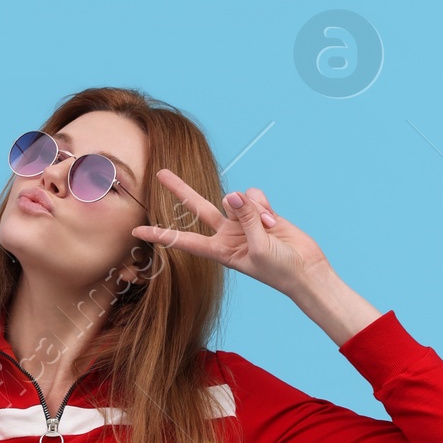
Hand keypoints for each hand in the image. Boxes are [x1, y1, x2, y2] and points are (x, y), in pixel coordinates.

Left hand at [133, 169, 331, 294]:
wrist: (305, 269)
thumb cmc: (279, 269)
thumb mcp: (258, 247)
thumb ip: (244, 218)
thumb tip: (232, 193)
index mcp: (219, 250)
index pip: (184, 240)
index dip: (161, 235)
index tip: (137, 231)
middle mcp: (227, 233)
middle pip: (197, 207)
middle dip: (180, 189)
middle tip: (160, 173)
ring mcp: (242, 221)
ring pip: (236, 198)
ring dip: (252, 208)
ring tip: (267, 227)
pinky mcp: (259, 211)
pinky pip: (253, 196)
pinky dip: (263, 205)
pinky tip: (274, 221)